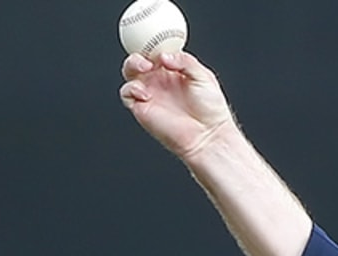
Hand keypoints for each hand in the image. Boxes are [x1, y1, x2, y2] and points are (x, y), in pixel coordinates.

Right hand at [118, 51, 235, 159]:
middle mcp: (160, 80)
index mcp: (174, 70)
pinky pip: (127, 93)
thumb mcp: (204, 77)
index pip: (158, 50)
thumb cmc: (210, 110)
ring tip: (146, 67)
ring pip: (130, 71)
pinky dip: (131, 88)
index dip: (154, 42)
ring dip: (132, 64)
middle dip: (140, 50)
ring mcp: (150, 93)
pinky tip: (145, 92)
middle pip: (140, 57)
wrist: (208, 136)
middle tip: (148, 53)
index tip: (156, 38)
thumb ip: (185, 62)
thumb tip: (164, 56)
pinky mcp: (141, 108)